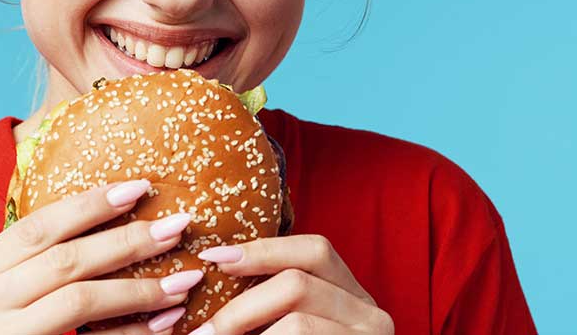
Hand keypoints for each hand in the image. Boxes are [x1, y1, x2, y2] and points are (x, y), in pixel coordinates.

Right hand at [0, 179, 204, 334]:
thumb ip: (33, 265)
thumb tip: (108, 219)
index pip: (38, 226)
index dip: (89, 204)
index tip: (137, 188)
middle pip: (65, 260)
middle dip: (126, 241)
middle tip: (176, 227)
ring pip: (79, 299)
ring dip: (138, 289)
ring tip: (183, 280)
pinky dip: (131, 333)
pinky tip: (164, 325)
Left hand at [189, 234, 393, 334]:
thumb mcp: (286, 321)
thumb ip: (268, 299)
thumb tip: (209, 267)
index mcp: (350, 292)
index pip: (314, 250)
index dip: (262, 249)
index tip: (212, 258)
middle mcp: (370, 314)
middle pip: (298, 285)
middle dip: (241, 307)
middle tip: (205, 333)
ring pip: (298, 325)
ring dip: (247, 334)